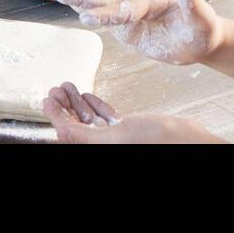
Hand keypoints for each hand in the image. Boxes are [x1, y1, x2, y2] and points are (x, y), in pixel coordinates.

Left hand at [43, 83, 221, 143]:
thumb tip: (60, 129)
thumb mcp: (116, 136)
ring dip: (77, 102)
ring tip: (68, 86)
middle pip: (76, 125)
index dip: (55, 115)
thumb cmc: (157, 141)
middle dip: (64, 106)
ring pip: (89, 120)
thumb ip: (85, 135)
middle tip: (55, 88)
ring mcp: (116, 138)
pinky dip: (95, 104)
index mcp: (98, 149)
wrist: (186, 140)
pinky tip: (88, 94)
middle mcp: (104, 145)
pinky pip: (105, 118)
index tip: (47, 98)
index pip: (68, 132)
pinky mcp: (127, 130)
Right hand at [52, 0, 222, 65]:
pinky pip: (103, 18)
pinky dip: (86, 10)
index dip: (116, 12)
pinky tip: (69, 3)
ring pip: (102, 5)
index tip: (94, 16)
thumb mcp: (203, 19)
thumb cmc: (201, 29)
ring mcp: (129, 12)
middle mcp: (138, 1)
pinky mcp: (124, 25)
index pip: (133, 6)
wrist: (197, 40)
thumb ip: (192, 1)